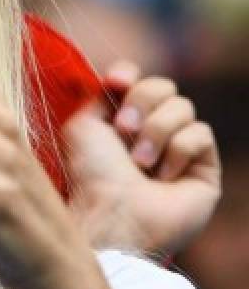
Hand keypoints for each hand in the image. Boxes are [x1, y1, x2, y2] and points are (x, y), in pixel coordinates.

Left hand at [66, 61, 220, 256]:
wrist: (114, 214)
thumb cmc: (91, 174)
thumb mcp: (83, 126)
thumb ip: (100, 95)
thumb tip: (120, 76)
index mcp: (119, 120)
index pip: (136, 78)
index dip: (128, 74)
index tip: (116, 82)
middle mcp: (150, 131)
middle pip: (163, 86)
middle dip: (141, 102)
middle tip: (124, 131)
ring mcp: (179, 149)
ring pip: (183, 107)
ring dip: (155, 132)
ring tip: (140, 164)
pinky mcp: (205, 168)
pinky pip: (200, 133)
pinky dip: (177, 152)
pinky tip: (163, 178)